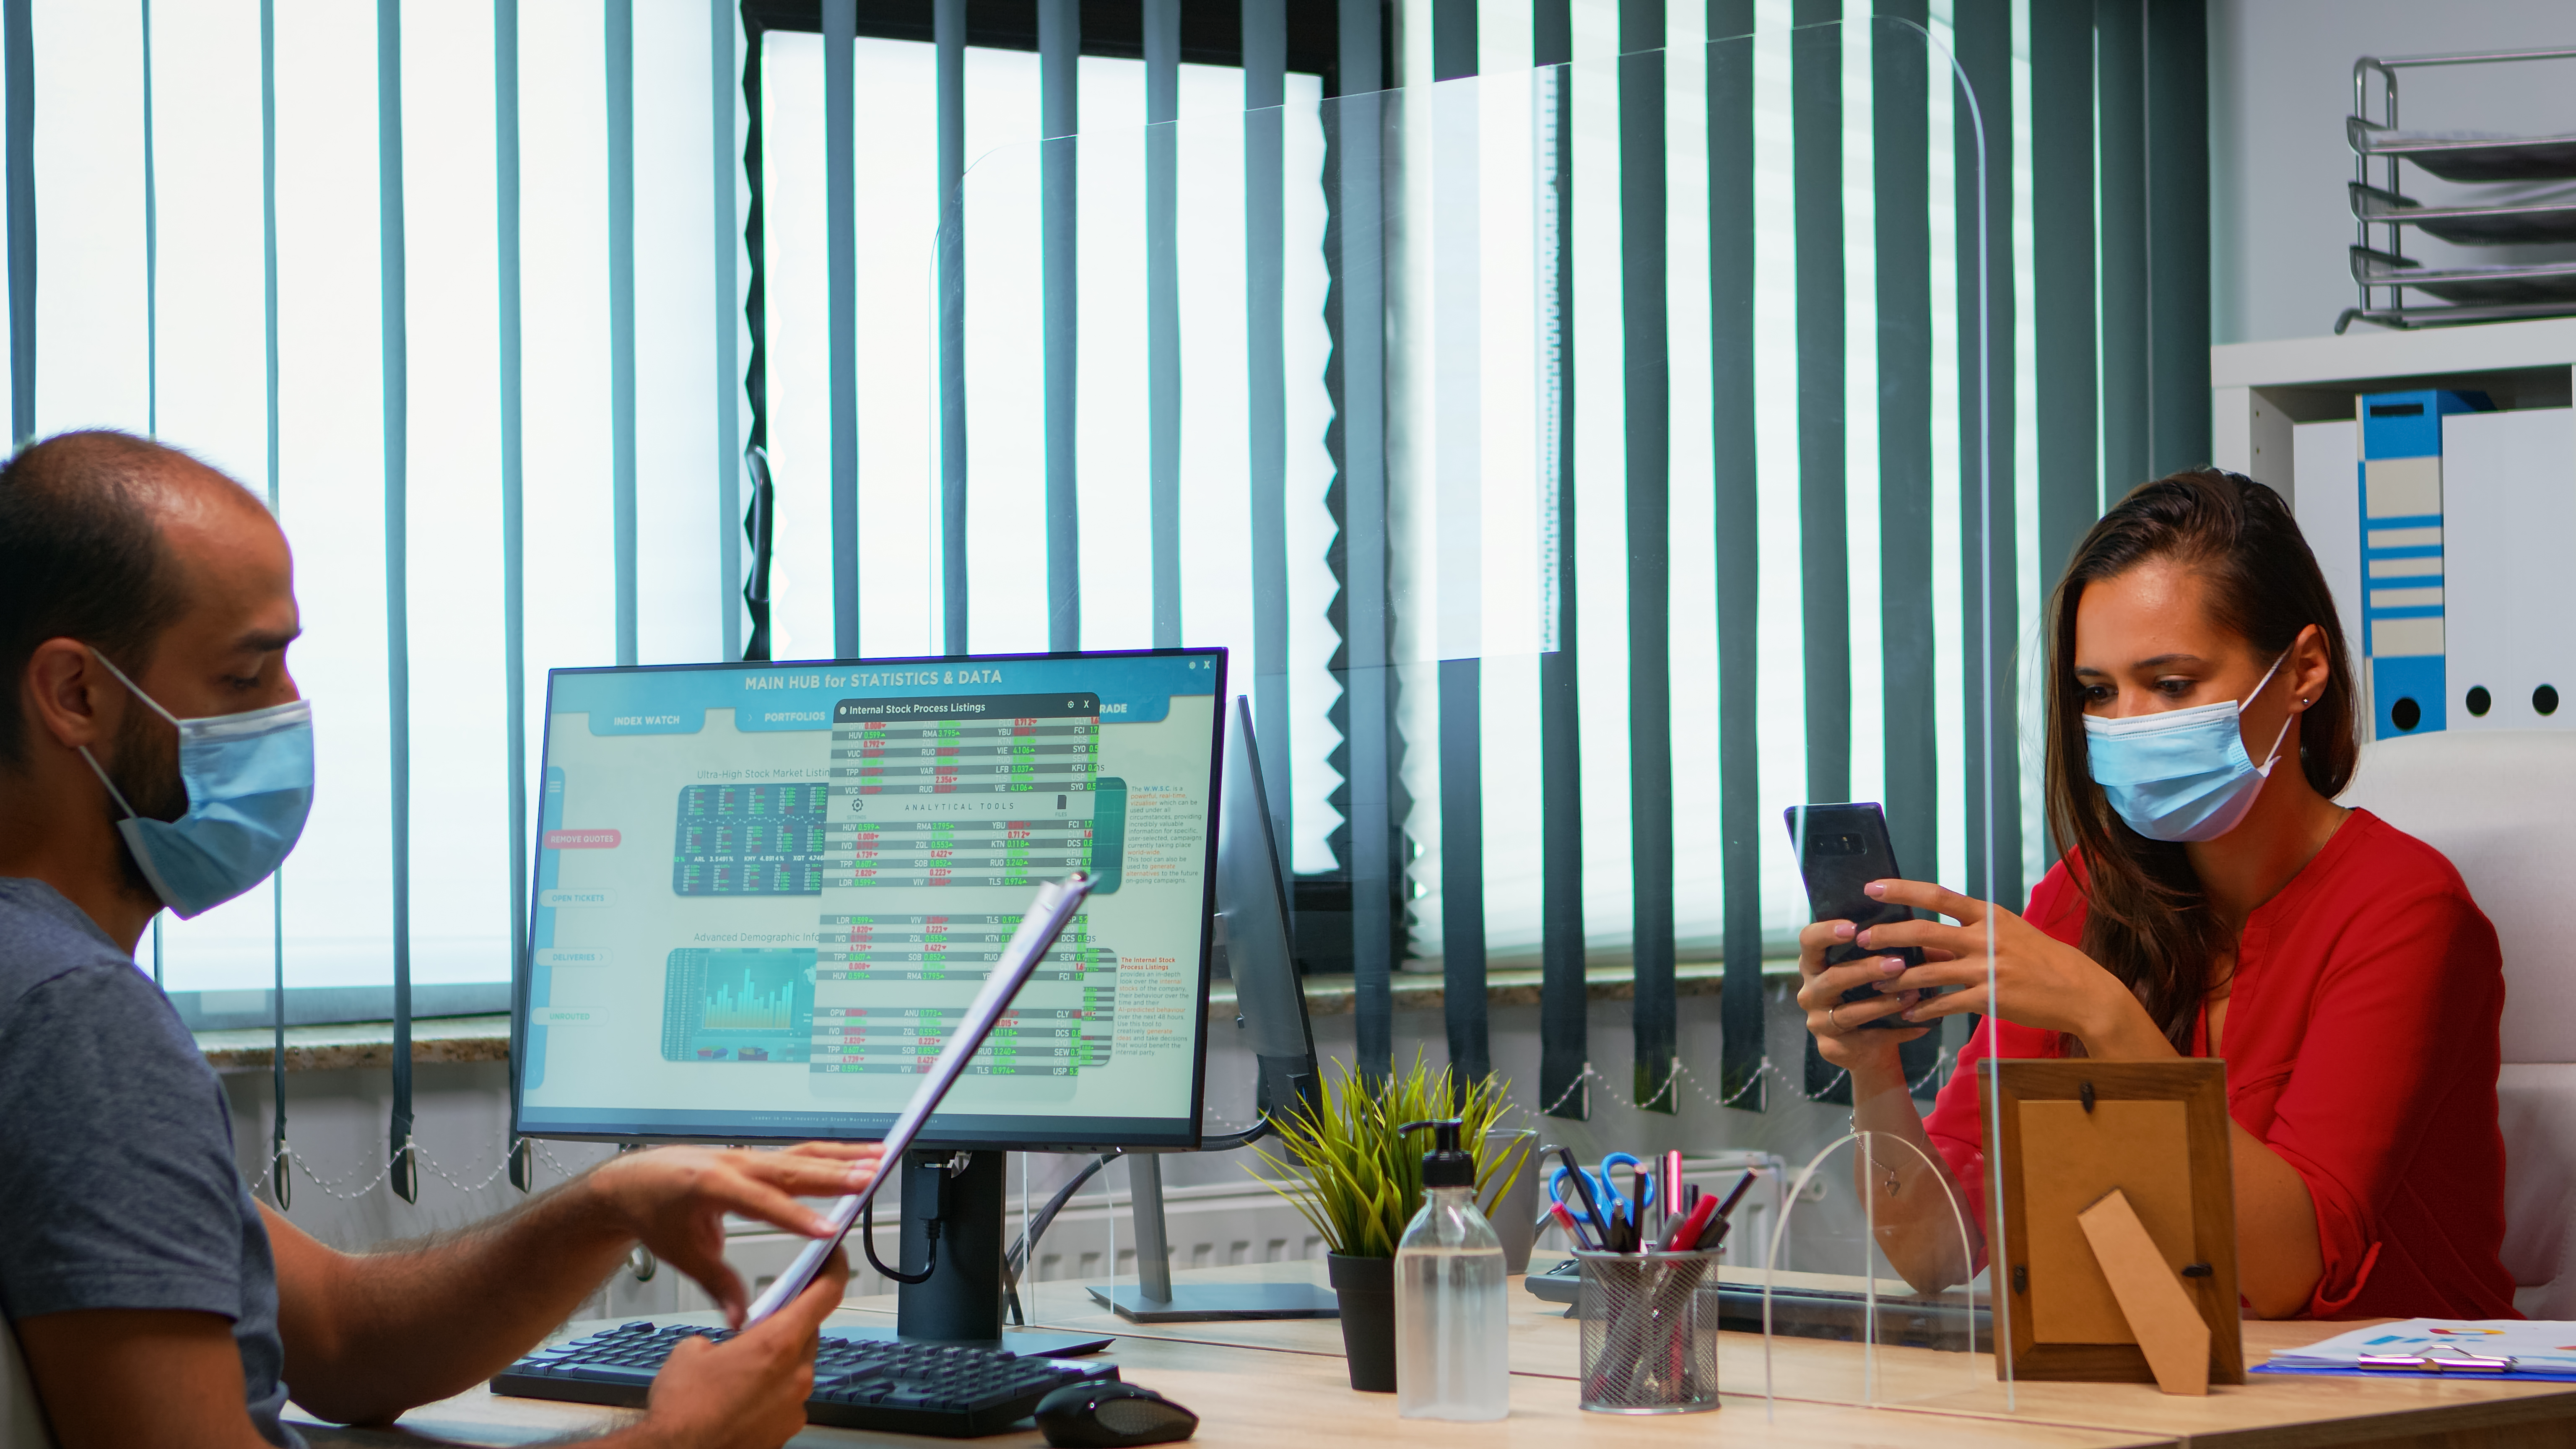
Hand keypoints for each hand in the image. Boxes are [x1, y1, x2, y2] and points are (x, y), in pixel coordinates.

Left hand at [586, 1143, 883, 1325]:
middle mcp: (735, 1164)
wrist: (635, 1181)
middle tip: (871, 1180)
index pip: (762, 1202)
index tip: (828, 1230)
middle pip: (792, 1169)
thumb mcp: (682, 1252)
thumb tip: (741, 1317)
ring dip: (843, 1157)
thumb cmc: (655, 1211)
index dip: (797, 1217)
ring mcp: (748, 1157)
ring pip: (803, 1155)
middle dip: (834, 1175)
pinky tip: (857, 1157)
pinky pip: (799, 1154)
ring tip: (880, 1158)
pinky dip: (831, 1155)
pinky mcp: (758, 1159)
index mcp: (711, 1184)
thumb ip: (717, 1283)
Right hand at [634, 1249, 848, 1448]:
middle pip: (809, 1332)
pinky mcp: (787, 1428)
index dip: (833, 1268)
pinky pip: (788, 1398)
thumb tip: (723, 1344)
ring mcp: (795, 1405)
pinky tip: (743, 1396)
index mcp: (778, 1344)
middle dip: (789, 1323)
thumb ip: (722, 1335)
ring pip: (798, 1367)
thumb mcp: (692, 1351)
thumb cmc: (684, 1411)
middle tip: (766, 1321)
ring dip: (779, 1361)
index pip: (826, 1293)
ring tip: (743, 1367)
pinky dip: (773, 1391)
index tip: (833, 1256)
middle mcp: (796, 1375)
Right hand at [1796, 915, 1943, 1068]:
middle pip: (1831, 978)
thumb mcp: (1873, 972)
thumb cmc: (1870, 997)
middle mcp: (1810, 992)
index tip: (1854, 928)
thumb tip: (1929, 937)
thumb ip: (1890, 952)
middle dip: (1866, 970)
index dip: (1827, 932)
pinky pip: (1868, 1037)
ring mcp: (1818, 1022)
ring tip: (1914, 994)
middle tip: (1898, 964)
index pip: (1809, 940)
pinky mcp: (1831, 1047)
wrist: (1869, 1047)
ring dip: (1885, 1003)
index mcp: (1815, 965)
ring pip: (1850, 1012)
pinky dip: (1897, 1031)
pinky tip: (1920, 1025)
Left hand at [1852, 879, 2168, 1055]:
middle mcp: (1986, 938)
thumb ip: (1970, 934)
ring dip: (1898, 978)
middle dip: (1888, 934)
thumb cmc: (2043, 962)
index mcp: (1989, 916)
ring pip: (1930, 971)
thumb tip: (1929, 938)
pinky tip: (1908, 1015)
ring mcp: (1988, 969)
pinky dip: (1924, 1010)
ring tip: (1874, 982)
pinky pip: (1947, 1004)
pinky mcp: (1991, 998)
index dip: (1902, 890)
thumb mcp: (2009, 935)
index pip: (1937, 895)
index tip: (1872, 886)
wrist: (2081, 992)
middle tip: (1861, 937)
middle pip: (1924, 931)